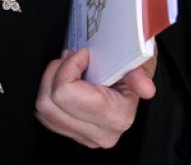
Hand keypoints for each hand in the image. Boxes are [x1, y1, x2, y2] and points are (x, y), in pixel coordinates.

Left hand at [35, 47, 156, 148]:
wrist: (134, 81)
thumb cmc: (134, 69)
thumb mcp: (140, 63)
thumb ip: (140, 74)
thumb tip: (146, 89)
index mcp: (116, 117)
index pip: (67, 94)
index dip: (69, 67)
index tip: (82, 54)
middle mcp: (100, 132)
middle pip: (50, 102)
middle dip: (57, 72)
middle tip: (72, 57)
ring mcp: (85, 136)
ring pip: (44, 109)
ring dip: (50, 81)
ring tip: (67, 66)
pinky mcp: (73, 133)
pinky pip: (45, 114)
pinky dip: (50, 93)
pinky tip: (66, 81)